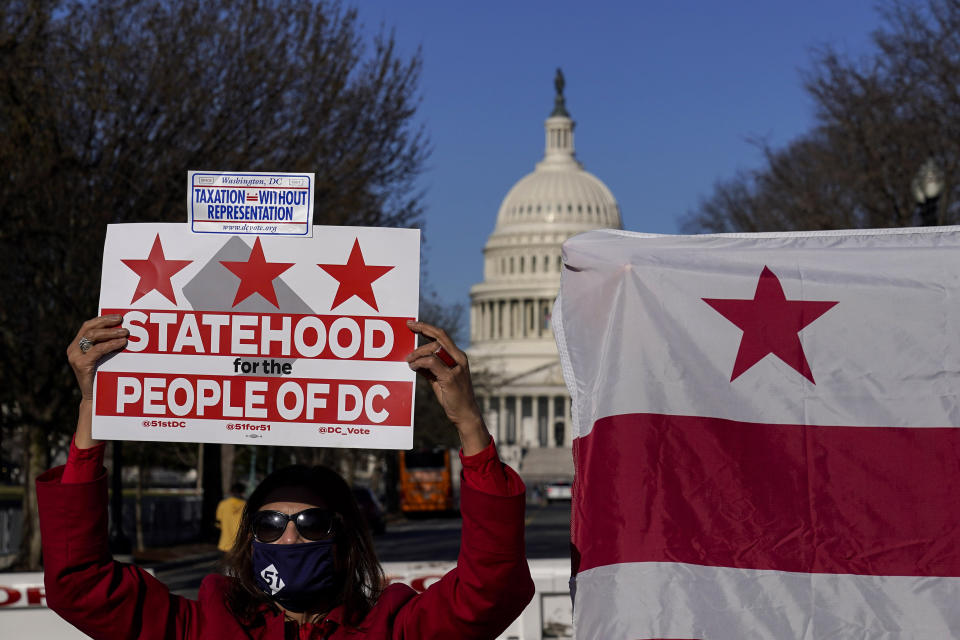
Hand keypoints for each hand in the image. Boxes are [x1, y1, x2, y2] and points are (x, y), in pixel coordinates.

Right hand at [67, 315, 128, 400]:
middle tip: (122, 321)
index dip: (103, 319)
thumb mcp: (104, 357)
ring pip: (92, 336)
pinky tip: (121, 343)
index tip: (118, 316)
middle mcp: (73, 349)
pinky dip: (110, 344)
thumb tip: (124, 329)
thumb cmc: (104, 377)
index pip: (89, 325)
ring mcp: (75, 357)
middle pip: (89, 328)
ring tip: (125, 332)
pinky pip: (97, 350)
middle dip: (107, 322)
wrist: (96, 399)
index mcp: (78, 345)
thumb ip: (107, 344)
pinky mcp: (80, 365)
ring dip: (111, 332)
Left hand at [406, 320, 490, 455]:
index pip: (442, 336)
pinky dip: (419, 363)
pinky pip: (431, 363)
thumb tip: (415, 361)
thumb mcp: (439, 379)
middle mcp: (459, 358)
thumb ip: (430, 369)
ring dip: (418, 352)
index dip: (427, 327)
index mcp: (458, 357)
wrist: (465, 414)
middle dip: (422, 328)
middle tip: (408, 326)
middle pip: (439, 336)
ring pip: (434, 348)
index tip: (413, 323)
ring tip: (408, 360)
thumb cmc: (452, 397)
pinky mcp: (450, 378)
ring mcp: (456, 368)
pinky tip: (413, 366)